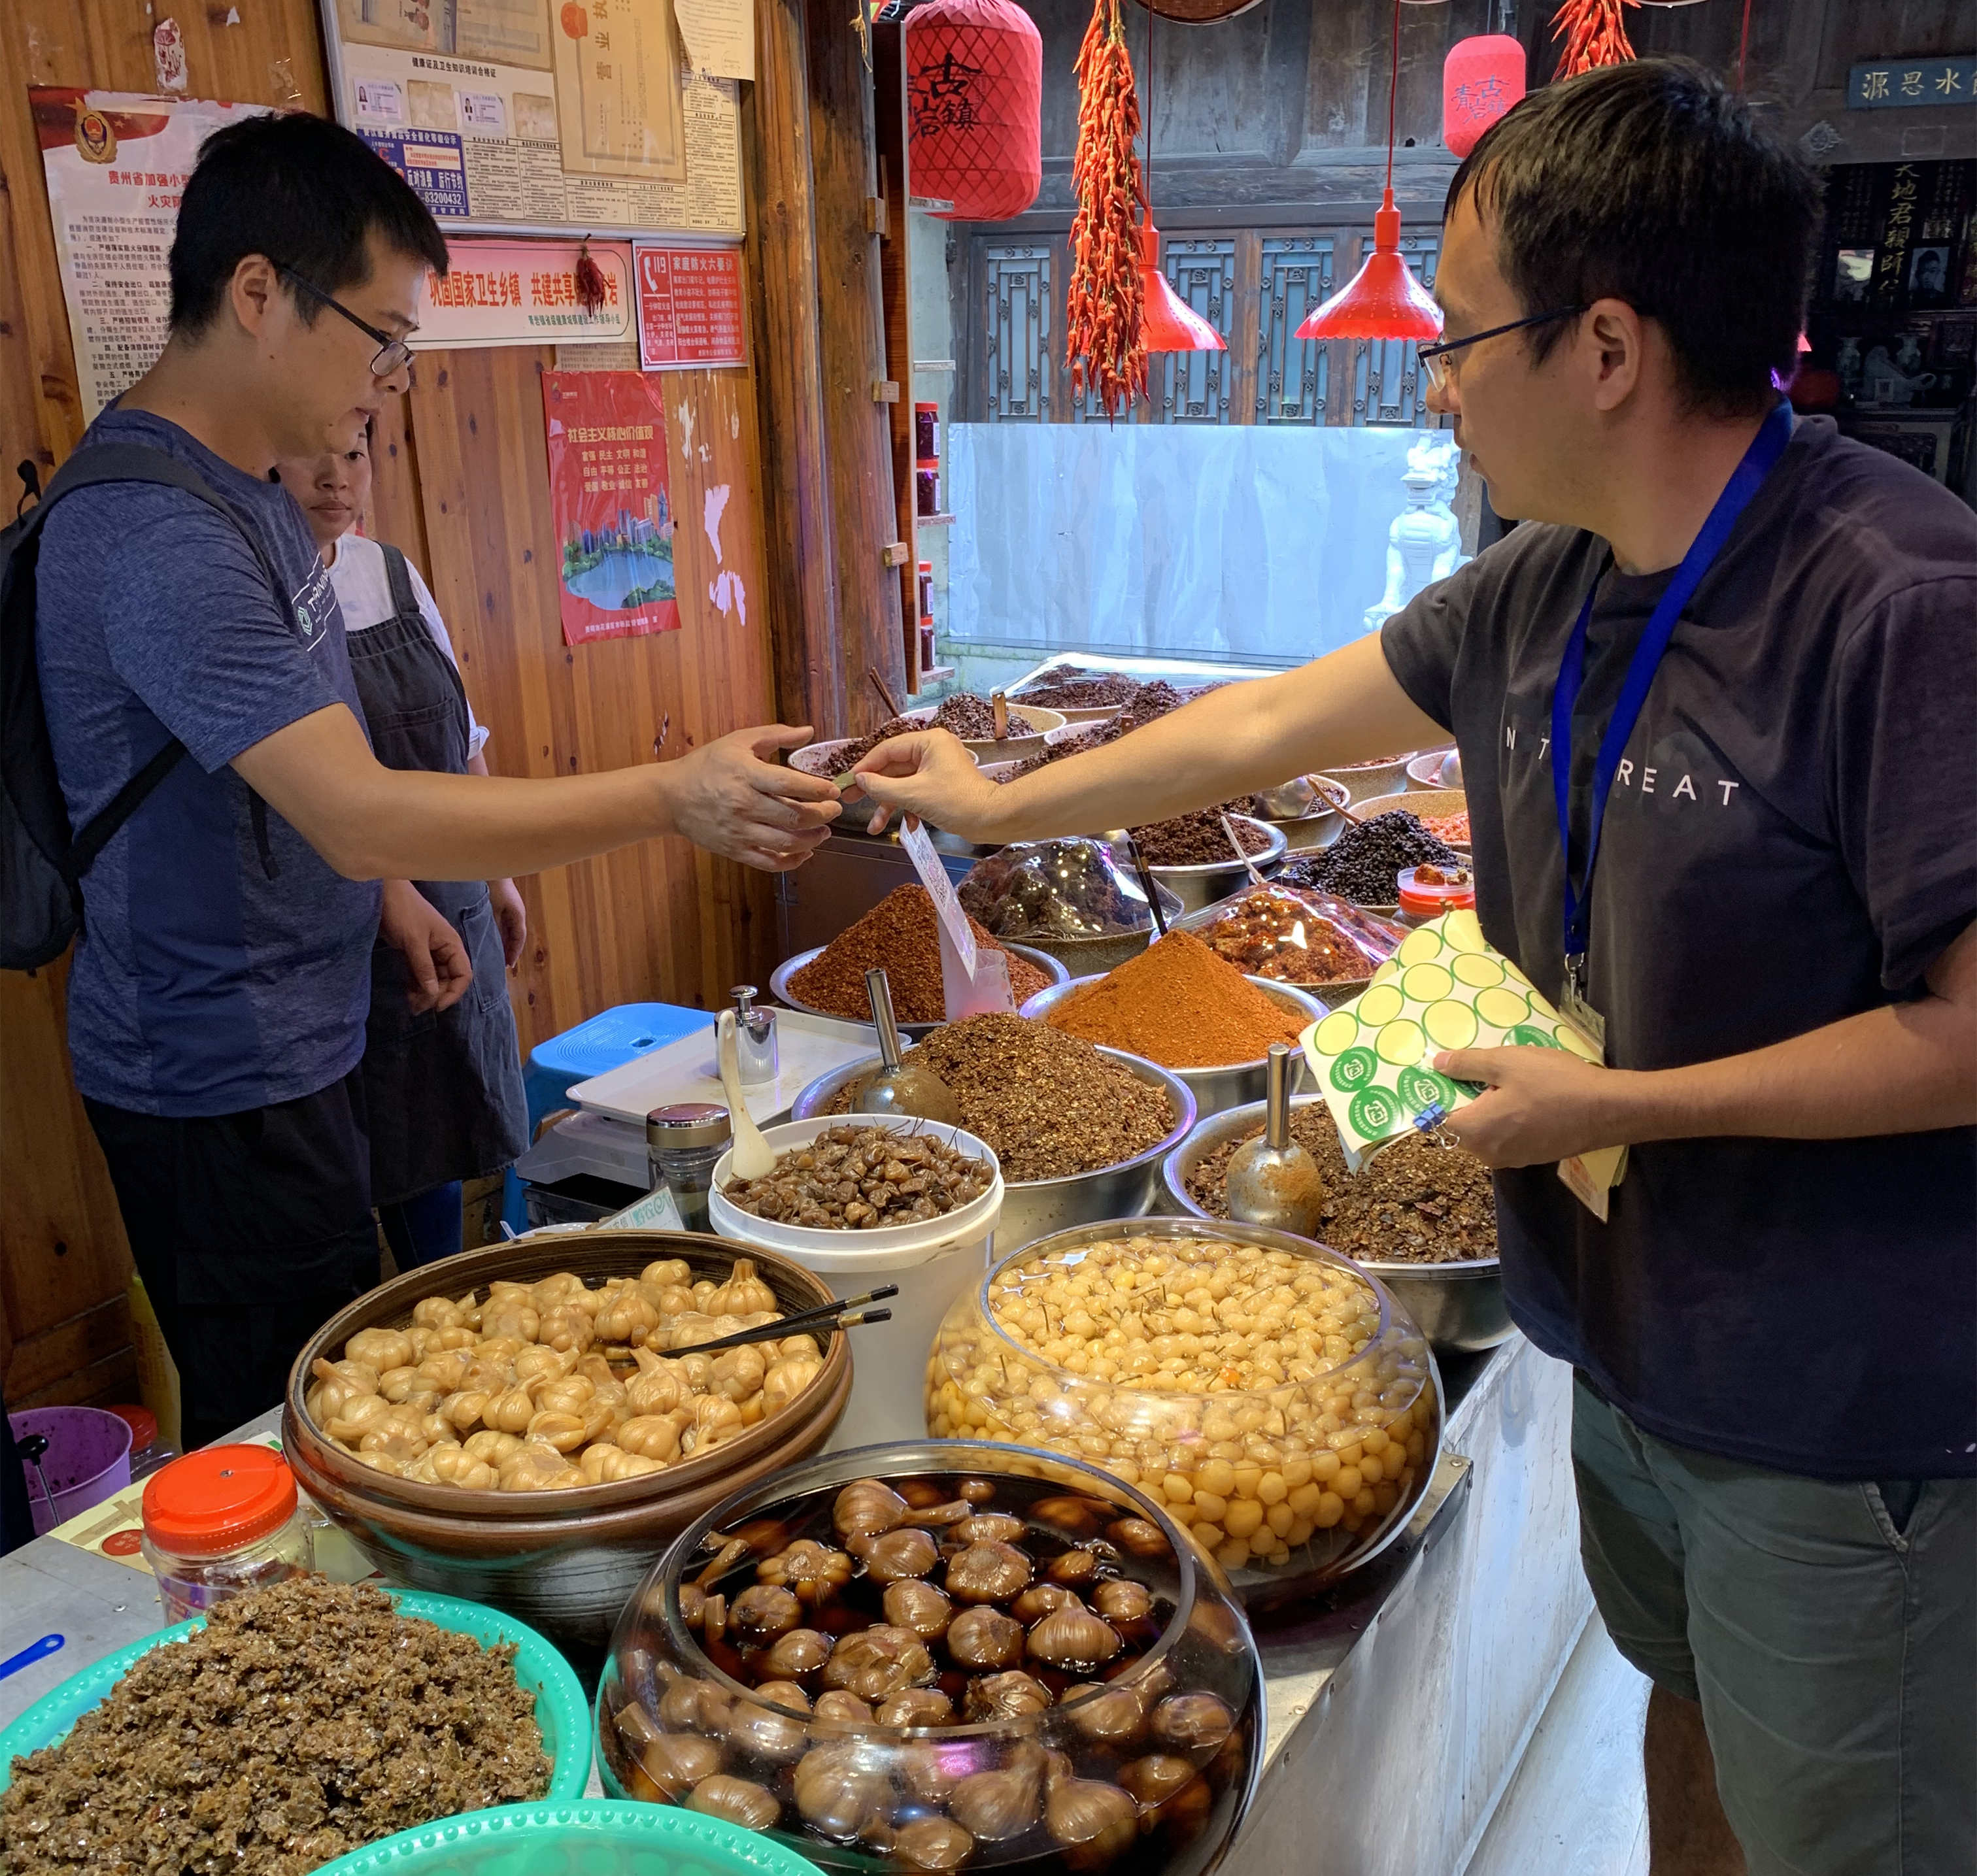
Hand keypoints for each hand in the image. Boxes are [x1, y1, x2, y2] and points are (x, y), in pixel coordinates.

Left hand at [380, 879, 472, 1013]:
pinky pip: (420, 974)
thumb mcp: (414, 941)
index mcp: (451, 944)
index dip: (454, 992)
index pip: (463, 975)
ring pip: (434, 979)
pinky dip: (416, 985)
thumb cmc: (403, 911)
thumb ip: (424, 968)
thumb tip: (433, 994)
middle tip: (417, 1007)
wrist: (383, 893)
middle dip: (436, 995)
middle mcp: (444, 950)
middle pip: (449, 980)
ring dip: (425, 993)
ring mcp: (429, 952)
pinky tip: (408, 994)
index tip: (436, 1006)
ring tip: (411, 1005)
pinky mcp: (414, 952)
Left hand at [490, 878, 526, 968]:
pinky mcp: (504, 905)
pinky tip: (492, 937)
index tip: (509, 965)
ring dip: (505, 941)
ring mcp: (511, 909)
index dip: (514, 952)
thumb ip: (496, 926)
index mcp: (517, 915)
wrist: (493, 865)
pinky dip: (500, 932)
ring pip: (510, 930)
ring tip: (497, 954)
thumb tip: (496, 943)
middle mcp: (517, 913)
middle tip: (503, 964)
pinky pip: (504, 923)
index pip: (519, 939)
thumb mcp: (494, 909)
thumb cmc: (494, 886)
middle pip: (515, 936)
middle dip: (510, 950)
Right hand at [665, 724, 842, 870]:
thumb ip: (775, 735)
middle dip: (822, 815)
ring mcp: (739, 830)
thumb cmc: (707, 765)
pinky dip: (792, 861)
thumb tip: (808, 731)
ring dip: (813, 839)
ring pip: (786, 842)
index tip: (834, 790)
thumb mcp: (738, 741)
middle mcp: (743, 804)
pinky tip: (805, 851)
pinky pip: (769, 862)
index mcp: (746, 774)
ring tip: (824, 831)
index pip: (789, 784)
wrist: (670, 797)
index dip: (817, 789)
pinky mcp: (734, 850)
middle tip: (834, 810)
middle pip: (793, 816)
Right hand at [853, 730, 1007, 838]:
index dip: (865, 767)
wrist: (992, 819)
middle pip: (893, 768)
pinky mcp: (941, 785)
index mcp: (928, 742)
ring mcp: (937, 768)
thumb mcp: (914, 795)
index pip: (887, 749)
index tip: (848, 782)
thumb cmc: (956, 802)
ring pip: (903, 784)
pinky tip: (909, 827)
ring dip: (890, 806)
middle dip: (874, 790)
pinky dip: (909, 809)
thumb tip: (860, 780)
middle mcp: (932, 750)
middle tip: (849, 801)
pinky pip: (916, 793)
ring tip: (875, 828)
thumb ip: (882, 787)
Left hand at [1434, 1045, 1625, 1168]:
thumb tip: (1437, 1064)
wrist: (1608, 1110)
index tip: (1443, 1075)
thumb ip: (1467, 1064)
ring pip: (1484, 1132)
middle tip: (1477, 1071)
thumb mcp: (1506, 1062)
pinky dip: (1506, 1119)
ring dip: (1487, 1109)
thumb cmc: (1554, 1083)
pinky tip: (1523, 1097)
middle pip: (1460, 1126)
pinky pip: (1505, 1136)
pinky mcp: (1531, 1157)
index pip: (1438, 1118)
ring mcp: (1511, 1159)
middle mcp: (1487, 1153)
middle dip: (1464, 1100)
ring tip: (1503, 1080)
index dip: (1438, 1096)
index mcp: (1474, 1132)